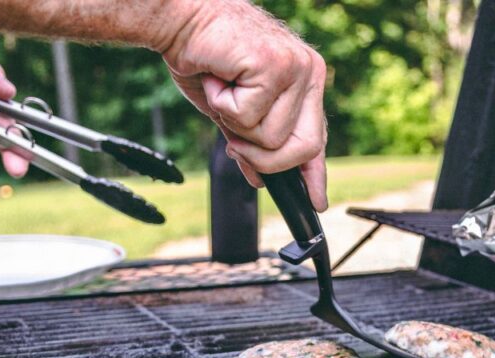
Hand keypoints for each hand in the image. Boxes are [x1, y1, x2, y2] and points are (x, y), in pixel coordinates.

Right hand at [163, 0, 327, 210]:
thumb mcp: (231, 110)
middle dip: (266, 158)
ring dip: (235, 124)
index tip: (316, 202)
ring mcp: (296, 68)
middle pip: (304, 147)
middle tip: (234, 141)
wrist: (179, 19)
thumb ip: (250, 140)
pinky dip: (222, 104)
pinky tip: (218, 77)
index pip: (316, 137)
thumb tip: (260, 178)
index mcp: (305, 80)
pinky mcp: (275, 66)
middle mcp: (309, 72)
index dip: (313, 174)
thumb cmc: (203, 57)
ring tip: (223, 90)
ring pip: (273, 138)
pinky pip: (249, 117)